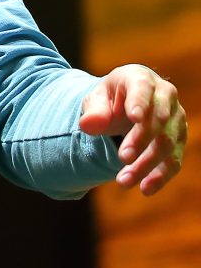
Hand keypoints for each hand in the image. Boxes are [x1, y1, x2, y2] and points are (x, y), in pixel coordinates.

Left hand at [80, 64, 186, 195]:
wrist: (124, 106)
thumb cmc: (109, 99)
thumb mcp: (95, 100)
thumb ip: (93, 111)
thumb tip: (88, 125)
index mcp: (140, 78)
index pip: (142, 89)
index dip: (140, 102)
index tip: (134, 117)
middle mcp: (165, 96)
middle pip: (159, 120)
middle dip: (141, 140)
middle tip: (122, 157)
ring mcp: (175, 119)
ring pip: (168, 143)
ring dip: (147, 164)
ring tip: (123, 181)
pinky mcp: (178, 141)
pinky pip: (174, 161)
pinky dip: (161, 176)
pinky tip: (145, 189)